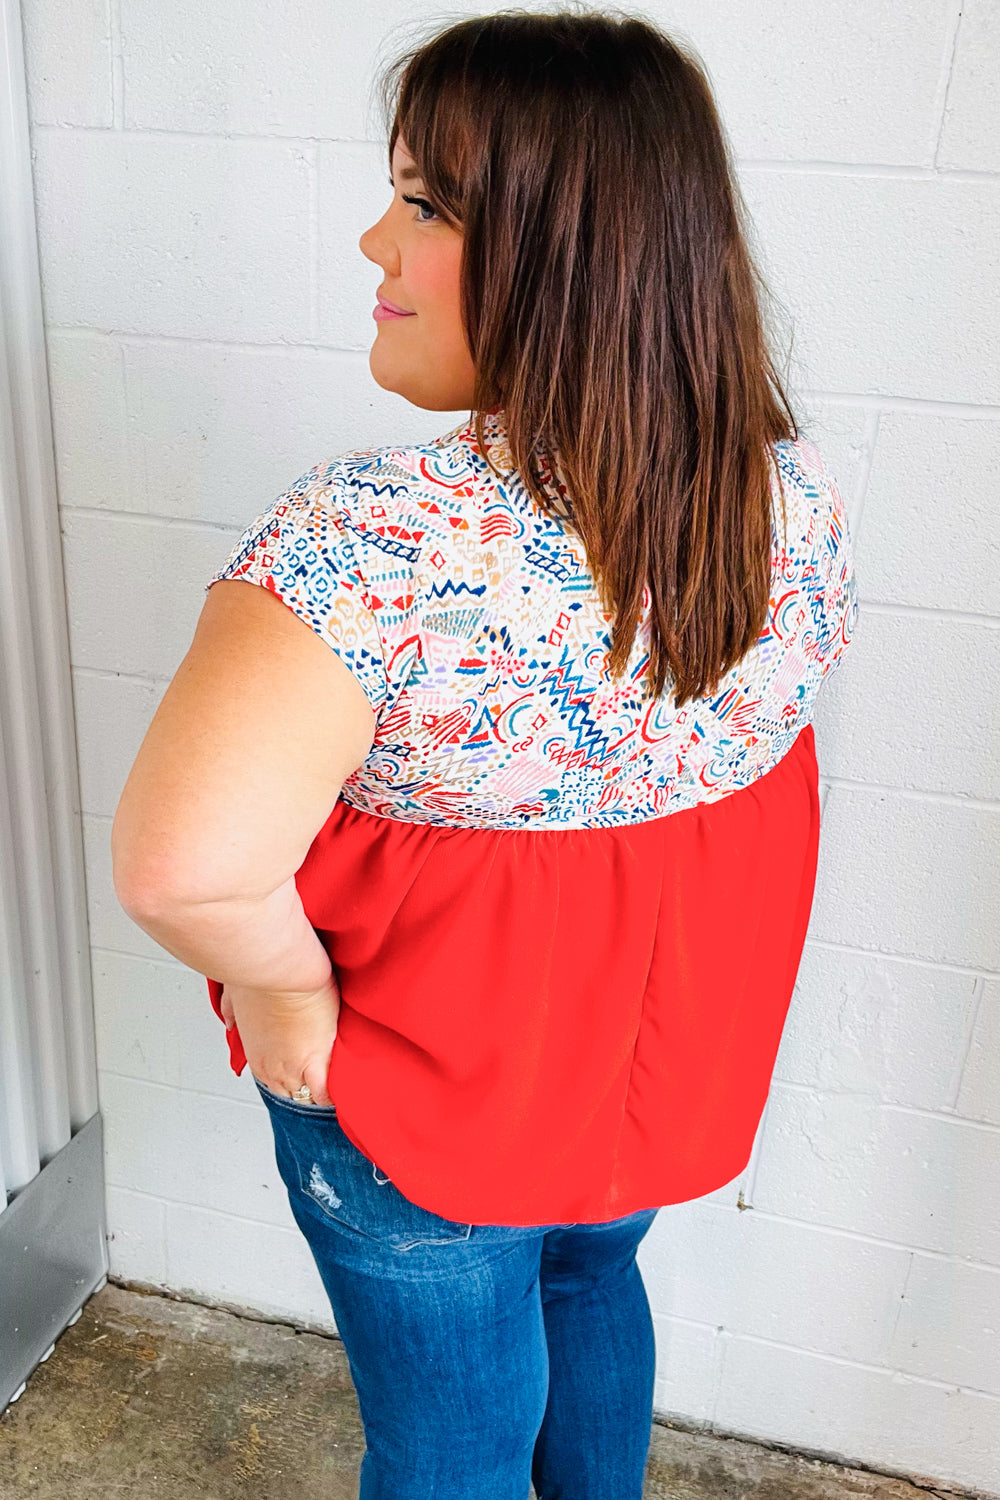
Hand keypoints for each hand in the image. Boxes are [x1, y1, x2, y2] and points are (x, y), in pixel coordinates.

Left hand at [220, 973, 340, 1105]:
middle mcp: (271, 1067)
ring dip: (317, 1090)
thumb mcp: (234, 994)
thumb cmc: (258, 976)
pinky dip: (331, 1092)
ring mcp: (292, 1067)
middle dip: (303, 1086)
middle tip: (321, 1076)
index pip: (273, 1080)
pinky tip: (343, 1087)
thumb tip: (230, 1021)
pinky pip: (324, 1091)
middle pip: (289, 1093)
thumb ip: (231, 1010)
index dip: (288, 1074)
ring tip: (336, 1082)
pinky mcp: (315, 1061)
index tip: (301, 1068)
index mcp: (256, 1054)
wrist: (280, 970)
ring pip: (306, 1096)